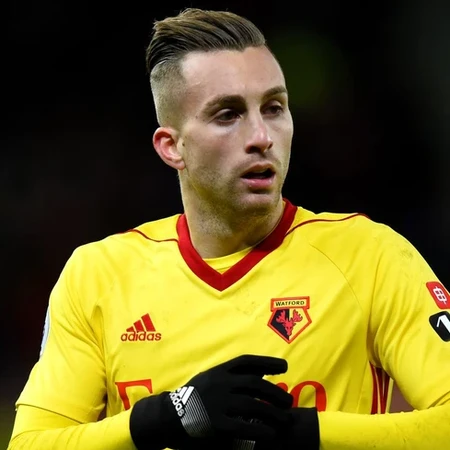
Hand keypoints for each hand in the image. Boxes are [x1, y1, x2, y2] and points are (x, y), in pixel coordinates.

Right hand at [129, 354, 292, 449]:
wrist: (167, 416)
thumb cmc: (193, 396)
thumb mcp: (210, 378)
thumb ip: (232, 375)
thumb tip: (262, 374)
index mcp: (219, 370)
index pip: (248, 361)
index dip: (268, 362)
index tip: (284, 368)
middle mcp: (220, 383)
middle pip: (256, 384)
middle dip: (275, 393)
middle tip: (288, 402)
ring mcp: (217, 403)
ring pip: (253, 405)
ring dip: (273, 413)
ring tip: (285, 420)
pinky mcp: (215, 424)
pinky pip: (243, 426)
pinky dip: (260, 430)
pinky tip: (271, 434)